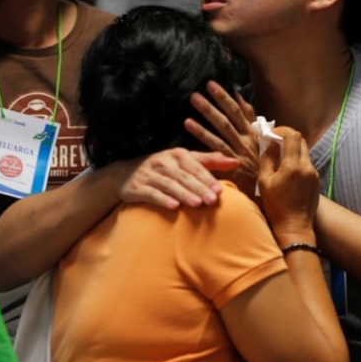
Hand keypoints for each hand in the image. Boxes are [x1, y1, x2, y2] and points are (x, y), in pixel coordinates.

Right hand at [117, 148, 237, 209]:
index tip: (219, 190)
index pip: (194, 166)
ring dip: (183, 194)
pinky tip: (173, 207)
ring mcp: (148, 175)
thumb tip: (236, 161)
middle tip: (212, 200)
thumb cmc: (163, 168)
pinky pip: (150, 193)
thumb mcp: (184, 161)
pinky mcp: (136, 187)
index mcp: (176, 155)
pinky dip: (162, 199)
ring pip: (168, 184)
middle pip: (183, 176)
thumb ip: (209, 161)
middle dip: (198, 188)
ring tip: (197, 204)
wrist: (124, 173)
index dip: (206, 178)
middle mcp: (162, 162)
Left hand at [184, 81, 258, 195]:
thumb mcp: (259, 140)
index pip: (238, 111)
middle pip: (228, 117)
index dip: (224, 97)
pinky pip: (214, 147)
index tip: (211, 84)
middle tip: (197, 91)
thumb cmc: (260, 165)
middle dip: (214, 102)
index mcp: (253, 134)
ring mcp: (239, 152)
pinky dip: (202, 134)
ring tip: (193, 101)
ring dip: (207, 113)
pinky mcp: (231, 165)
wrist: (269, 192)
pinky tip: (188, 124)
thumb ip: (249, 118)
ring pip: (221, 129)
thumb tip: (239, 95)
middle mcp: (247, 141)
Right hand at [257, 127, 319, 235]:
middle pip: (301, 141)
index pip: (293, 136)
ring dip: (292, 150)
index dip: (282, 130)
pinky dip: (296, 161)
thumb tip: (270, 144)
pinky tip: (286, 171)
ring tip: (278, 158)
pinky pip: (306, 164)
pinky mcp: (316, 181)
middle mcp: (307, 167)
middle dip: (287, 138)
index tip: (271, 133)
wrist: (295, 227)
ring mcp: (314, 174)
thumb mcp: (264, 181)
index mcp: (293, 166)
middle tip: (274, 142)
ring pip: (304, 152)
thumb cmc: (276, 206)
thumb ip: (267, 159)